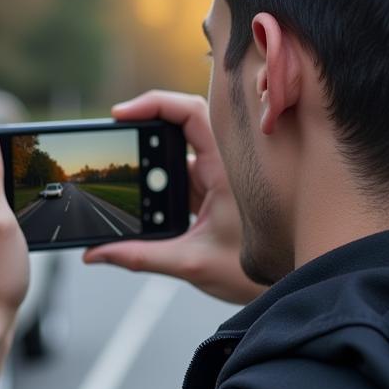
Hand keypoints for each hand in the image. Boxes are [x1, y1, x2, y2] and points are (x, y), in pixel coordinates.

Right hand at [83, 91, 265, 303]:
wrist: (291, 285)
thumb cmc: (257, 273)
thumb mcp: (193, 264)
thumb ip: (142, 257)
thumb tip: (97, 253)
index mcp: (226, 168)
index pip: (189, 114)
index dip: (154, 104)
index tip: (120, 114)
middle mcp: (223, 167)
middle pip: (179, 128)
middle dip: (143, 132)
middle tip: (113, 142)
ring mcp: (218, 180)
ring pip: (178, 157)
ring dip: (151, 165)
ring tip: (126, 181)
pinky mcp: (213, 195)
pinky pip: (182, 179)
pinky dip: (161, 187)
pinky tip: (145, 206)